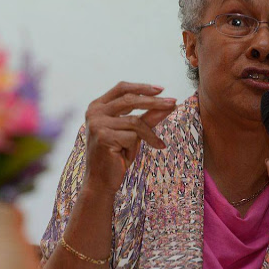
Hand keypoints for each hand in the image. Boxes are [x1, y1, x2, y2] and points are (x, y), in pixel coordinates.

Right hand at [83, 81, 175, 197]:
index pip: (122, 88)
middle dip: (154, 102)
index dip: (142, 87)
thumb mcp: (133, 132)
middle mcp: (94, 112)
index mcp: (97, 106)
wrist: (100, 180)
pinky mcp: (103, 137)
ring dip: (149, 134)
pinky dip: (138, 146)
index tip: (162, 90)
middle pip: (130, 100)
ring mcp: (97, 124)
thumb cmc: (117, 155)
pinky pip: (132, 136)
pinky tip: (129, 157)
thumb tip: (169, 104)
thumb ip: (148, 117)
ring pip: (134, 122)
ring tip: (157, 144)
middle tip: (173, 103)